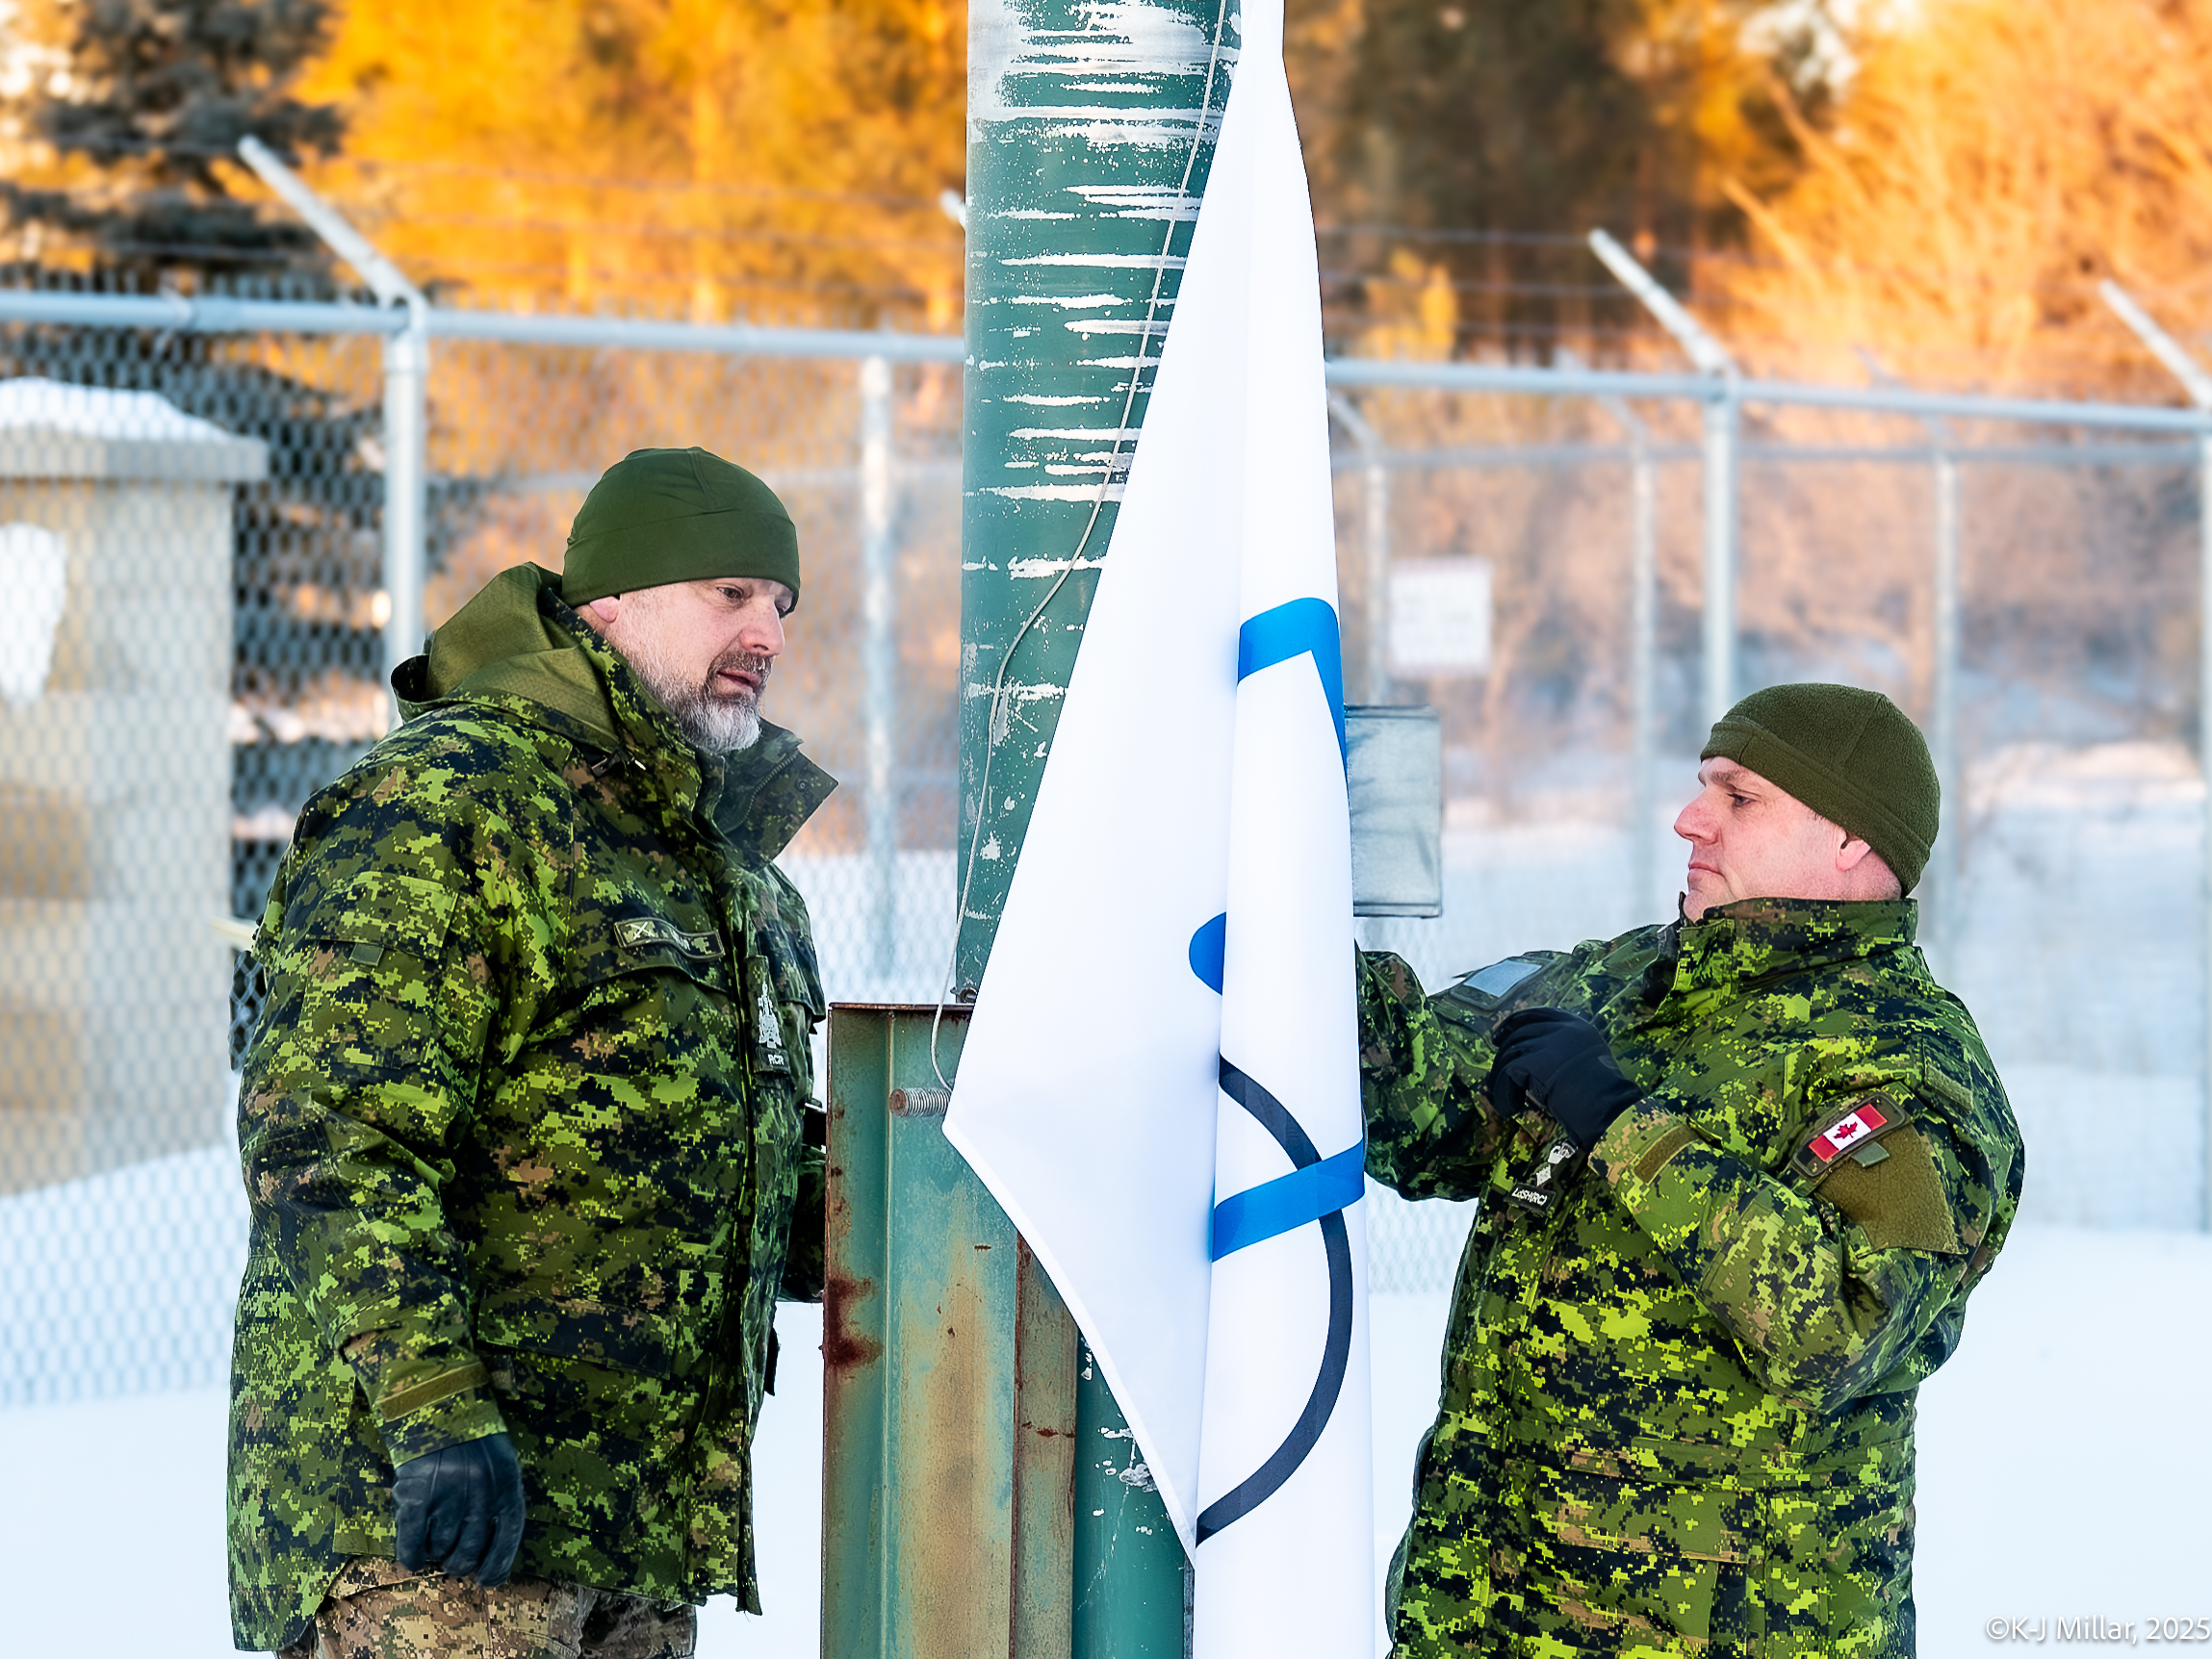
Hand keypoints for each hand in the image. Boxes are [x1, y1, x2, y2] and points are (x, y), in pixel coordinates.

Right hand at [394, 1432, 526, 1584]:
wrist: (437, 1406)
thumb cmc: (473, 1440)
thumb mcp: (501, 1465)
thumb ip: (499, 1502)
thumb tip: (491, 1552)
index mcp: (506, 1487)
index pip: (507, 1541)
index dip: (496, 1567)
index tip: (486, 1580)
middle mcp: (480, 1497)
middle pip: (469, 1553)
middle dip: (459, 1562)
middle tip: (452, 1557)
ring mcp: (447, 1499)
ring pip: (440, 1550)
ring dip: (435, 1553)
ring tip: (433, 1538)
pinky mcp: (416, 1499)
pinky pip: (412, 1544)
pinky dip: (411, 1557)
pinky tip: (412, 1557)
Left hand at [1489, 1008, 1644, 1148]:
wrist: (1608, 1109)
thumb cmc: (1603, 1096)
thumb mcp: (1588, 1060)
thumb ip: (1566, 1050)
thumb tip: (1533, 1053)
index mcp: (1578, 1026)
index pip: (1540, 1013)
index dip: (1517, 1021)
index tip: (1503, 1032)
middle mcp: (1562, 1029)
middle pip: (1521, 1031)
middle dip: (1504, 1047)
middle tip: (1496, 1064)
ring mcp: (1548, 1043)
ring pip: (1511, 1052)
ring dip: (1502, 1076)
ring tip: (1504, 1096)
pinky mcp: (1535, 1061)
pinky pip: (1507, 1073)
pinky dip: (1504, 1092)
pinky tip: (1510, 1108)